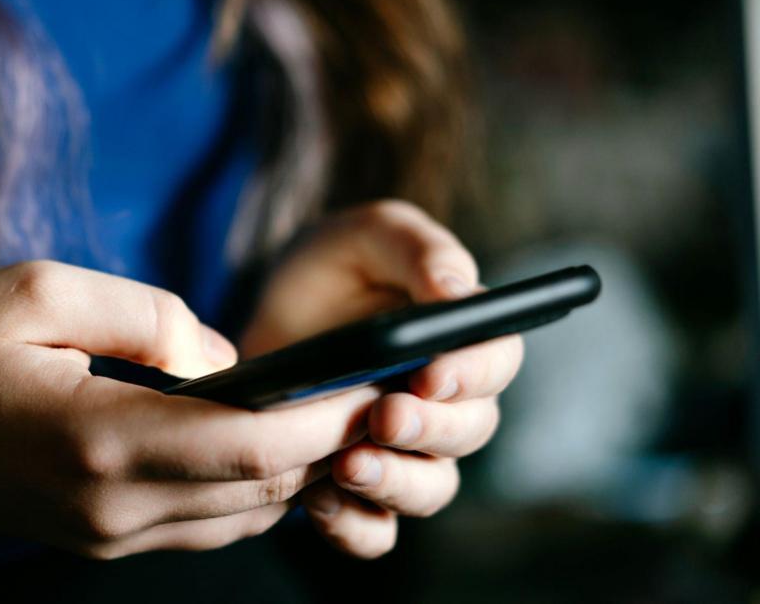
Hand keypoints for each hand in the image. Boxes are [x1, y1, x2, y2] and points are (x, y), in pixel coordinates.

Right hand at [0, 260, 384, 558]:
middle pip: (261, 486)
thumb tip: (225, 357)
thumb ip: (146, 316)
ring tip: (328, 408)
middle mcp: (112, 507)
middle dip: (328, 440)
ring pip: (242, 514)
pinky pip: (204, 522)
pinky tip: (262, 440)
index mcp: (97, 439)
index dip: (325, 416)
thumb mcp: (36, 292)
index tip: (374, 377)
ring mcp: (108, 534)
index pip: (250, 445)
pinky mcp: (102, 538)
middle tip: (371, 384)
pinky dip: (250, 486)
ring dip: (294, 466)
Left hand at [240, 200, 523, 557]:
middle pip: (470, 431)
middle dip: (429, 429)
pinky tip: (320, 502)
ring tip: (348, 465)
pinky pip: (375, 530)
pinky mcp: (357, 488)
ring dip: (397, 484)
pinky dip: (355, 525)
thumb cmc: (333, 266)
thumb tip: (458, 290)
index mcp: (463, 338)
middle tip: (383, 416)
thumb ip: (416, 249)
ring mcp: (404, 452)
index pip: (497, 361)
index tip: (431, 374)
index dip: (472, 374)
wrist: (267, 314)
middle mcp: (446, 403)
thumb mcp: (367, 235)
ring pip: (430, 488)